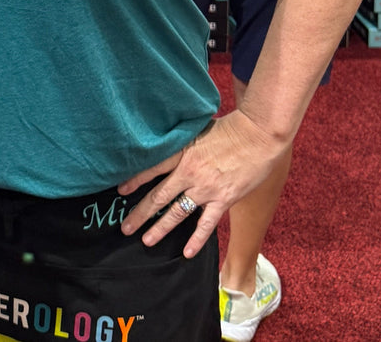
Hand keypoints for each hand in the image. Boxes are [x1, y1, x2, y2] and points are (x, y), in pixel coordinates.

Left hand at [118, 110, 286, 257]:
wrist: (260, 134)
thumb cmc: (231, 126)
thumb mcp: (199, 127)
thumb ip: (184, 139)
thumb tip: (170, 139)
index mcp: (182, 152)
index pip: (151, 169)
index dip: (135, 181)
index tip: (120, 192)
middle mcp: (189, 172)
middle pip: (158, 196)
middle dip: (140, 213)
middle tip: (125, 227)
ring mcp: (205, 188)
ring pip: (177, 213)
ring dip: (160, 228)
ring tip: (146, 241)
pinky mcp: (223, 199)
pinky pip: (206, 224)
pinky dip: (196, 239)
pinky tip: (187, 253)